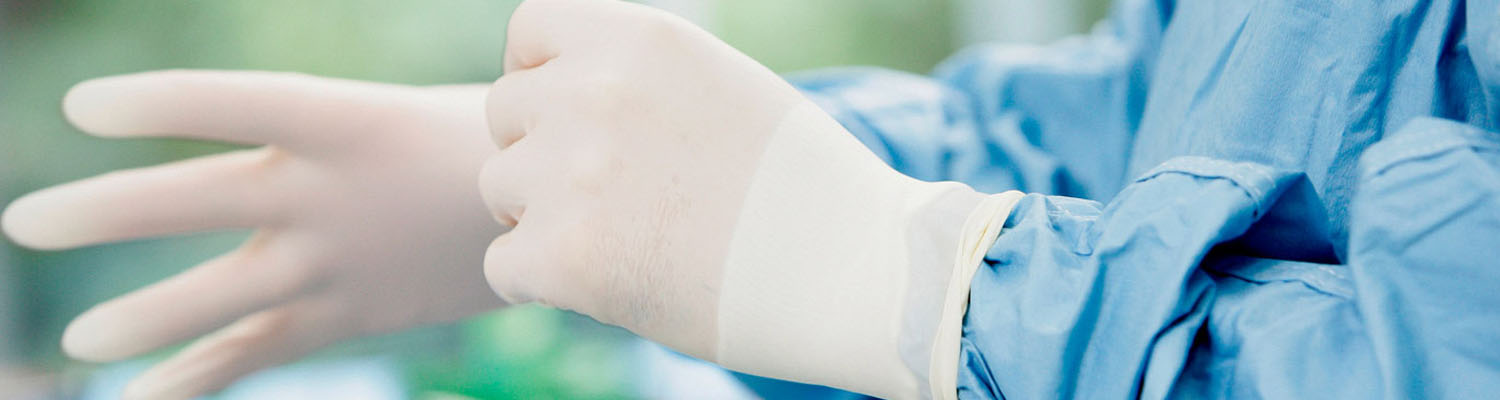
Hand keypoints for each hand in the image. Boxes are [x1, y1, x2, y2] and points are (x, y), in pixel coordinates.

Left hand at [2, 71, 504, 399]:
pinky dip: (195, 379)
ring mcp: (340, 265)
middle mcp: (334, 195)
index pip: (236, 105)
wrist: (559, 212)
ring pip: (224, 296)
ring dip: (146, 321)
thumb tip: (202, 152)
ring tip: (79, 341)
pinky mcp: (349, 317)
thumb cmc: (460, 141)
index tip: (81, 108)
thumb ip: (298, 128)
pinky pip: (260, 352)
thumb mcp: (383, 110)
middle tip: (24, 224)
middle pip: (201, 201)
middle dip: (106, 213)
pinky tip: (137, 399)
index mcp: (348, 120)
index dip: (160, 104)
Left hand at [480, 1, 1011, 397]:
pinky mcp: (565, 256)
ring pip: (499, 188)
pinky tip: (613, 285)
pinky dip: (545, 283)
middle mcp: (595, 90)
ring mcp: (573, 173)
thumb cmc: (804, 189)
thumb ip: (637, 76)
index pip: (529, 31)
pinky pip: (505, 265)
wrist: (858, 276)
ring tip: (628, 241)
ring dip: (543, 218)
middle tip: (614, 199)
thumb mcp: (720, 85)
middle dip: (542, 154)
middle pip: (505, 114)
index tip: (579, 121)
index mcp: (638, 38)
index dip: (544, 78)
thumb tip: (560, 89)